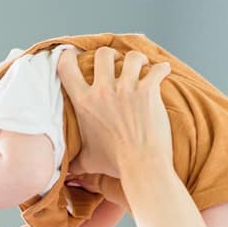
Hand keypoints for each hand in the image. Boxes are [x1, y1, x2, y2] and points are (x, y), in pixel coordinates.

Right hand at [55, 46, 171, 178]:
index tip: (74, 55)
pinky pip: (157, 69)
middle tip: (117, 63)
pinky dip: (162, 69)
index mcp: (84, 103)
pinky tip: (163, 71)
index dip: (68, 56)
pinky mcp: (149, 91)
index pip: (67, 68)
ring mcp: (127, 89)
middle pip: (102, 54)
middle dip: (110, 56)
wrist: (141, 166)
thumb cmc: (115, 163)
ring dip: (137, 60)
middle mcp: (103, 91)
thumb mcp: (87, 160)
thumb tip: (64, 171)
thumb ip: (74, 161)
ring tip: (142, 67)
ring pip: (131, 57)